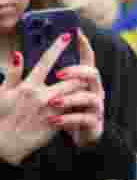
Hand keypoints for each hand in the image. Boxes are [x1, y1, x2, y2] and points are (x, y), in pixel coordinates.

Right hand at [0, 33, 86, 164]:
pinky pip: (73, 111)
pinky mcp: (56, 123)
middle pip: (71, 78)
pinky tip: (81, 103)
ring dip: (81, 88)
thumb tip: (17, 54)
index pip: (46, 61)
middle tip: (84, 67)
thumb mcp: (3, 92)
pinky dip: (78, 105)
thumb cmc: (2, 116)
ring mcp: (51, 110)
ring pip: (75, 94)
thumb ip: (12, 73)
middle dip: (80, 73)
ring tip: (84, 85)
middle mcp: (42, 96)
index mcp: (28, 86)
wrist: (5, 143)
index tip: (69, 35)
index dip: (58, 47)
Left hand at [48, 30, 103, 147]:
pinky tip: (53, 120)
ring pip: (89, 97)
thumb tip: (36, 58)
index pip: (88, 60)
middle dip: (76, 71)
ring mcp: (96, 107)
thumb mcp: (61, 93)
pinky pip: (84, 119)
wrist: (81, 136)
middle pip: (92, 74)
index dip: (84, 46)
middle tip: (57, 73)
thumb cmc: (68, 110)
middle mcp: (95, 91)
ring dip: (70, 99)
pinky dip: (68, 120)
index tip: (76, 31)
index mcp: (86, 81)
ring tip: (52, 102)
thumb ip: (56, 78)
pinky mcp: (94, 123)